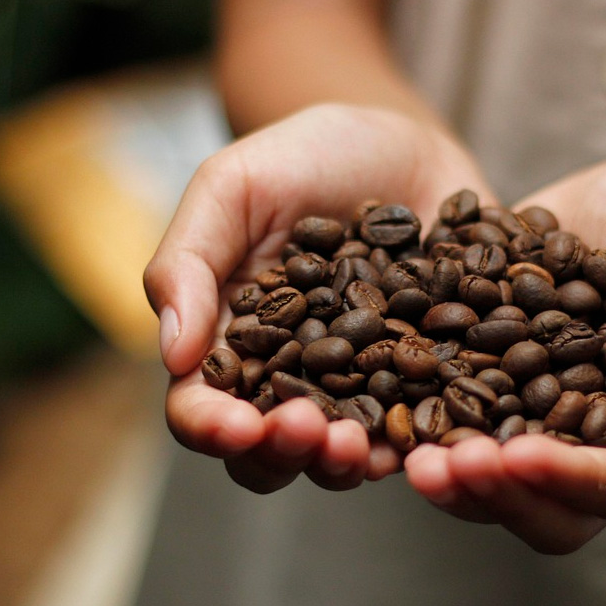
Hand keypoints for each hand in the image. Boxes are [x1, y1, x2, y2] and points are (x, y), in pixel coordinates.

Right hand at [144, 103, 495, 492]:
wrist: (399, 141)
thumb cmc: (301, 158)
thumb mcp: (231, 187)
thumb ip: (189, 261)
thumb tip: (173, 355)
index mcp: (229, 344)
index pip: (202, 407)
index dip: (211, 427)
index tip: (235, 426)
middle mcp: (290, 380)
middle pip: (272, 450)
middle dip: (285, 453)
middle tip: (309, 431)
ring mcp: (360, 389)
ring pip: (344, 455)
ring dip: (349, 463)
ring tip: (365, 447)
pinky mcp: (424, 382)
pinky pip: (424, 428)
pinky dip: (425, 444)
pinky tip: (432, 442)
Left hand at [405, 160, 605, 552]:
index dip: (566, 480)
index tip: (513, 457)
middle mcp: (597, 448)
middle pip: (550, 511)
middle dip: (494, 494)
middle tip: (438, 466)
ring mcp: (540, 425)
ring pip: (496, 484)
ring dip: (451, 477)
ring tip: (405, 455)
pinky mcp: (492, 391)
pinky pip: (455, 427)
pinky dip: (422, 427)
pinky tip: (380, 406)